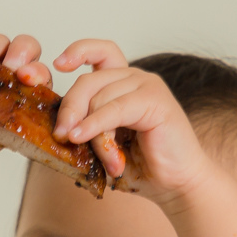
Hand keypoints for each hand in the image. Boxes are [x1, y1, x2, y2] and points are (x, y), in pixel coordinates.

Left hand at [52, 39, 212, 204]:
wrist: (177, 184)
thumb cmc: (143, 167)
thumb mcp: (104, 146)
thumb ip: (85, 131)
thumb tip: (60, 128)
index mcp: (124, 84)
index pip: (101, 53)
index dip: (79, 51)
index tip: (58, 65)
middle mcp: (136, 79)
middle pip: (89, 80)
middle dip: (69, 108)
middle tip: (59, 134)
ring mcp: (147, 86)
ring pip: (99, 98)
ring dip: (90, 131)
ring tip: (97, 156)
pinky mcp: (156, 101)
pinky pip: (114, 109)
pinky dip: (95, 125)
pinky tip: (82, 137)